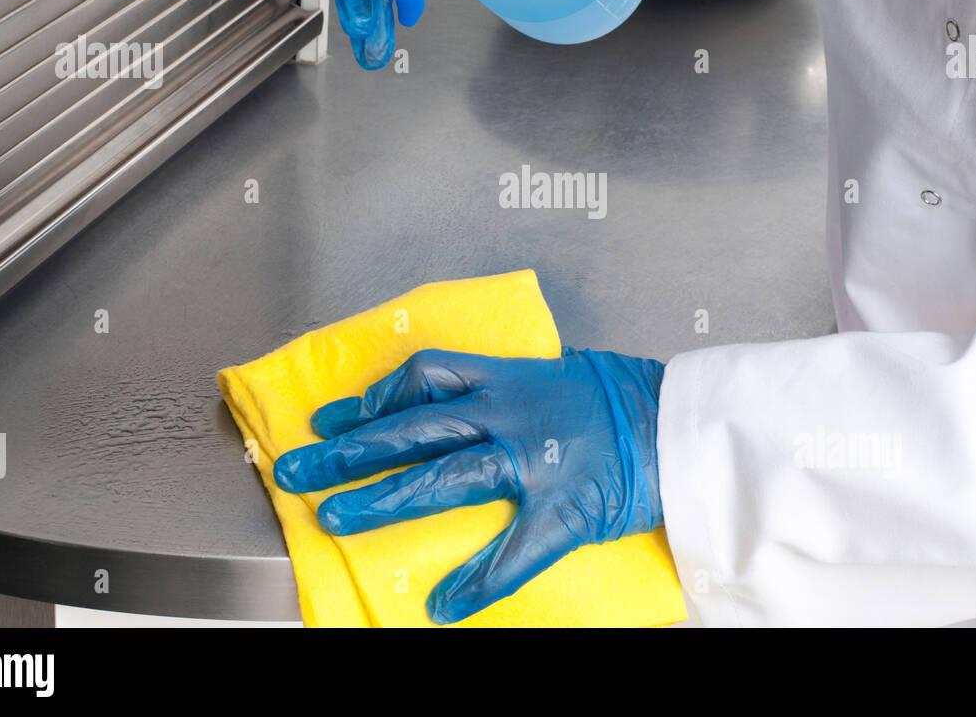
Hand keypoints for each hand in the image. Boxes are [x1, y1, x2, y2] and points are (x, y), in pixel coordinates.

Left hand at [274, 347, 664, 623]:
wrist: (677, 422)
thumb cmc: (622, 395)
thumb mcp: (558, 371)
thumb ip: (506, 384)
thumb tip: (464, 392)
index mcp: (507, 381)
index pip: (421, 381)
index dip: (371, 400)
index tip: (334, 419)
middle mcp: (509, 415)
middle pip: (410, 429)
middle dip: (348, 451)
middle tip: (298, 469)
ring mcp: (533, 462)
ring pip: (442, 478)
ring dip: (384, 500)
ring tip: (336, 520)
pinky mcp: (561, 510)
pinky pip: (512, 552)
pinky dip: (476, 582)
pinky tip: (444, 604)